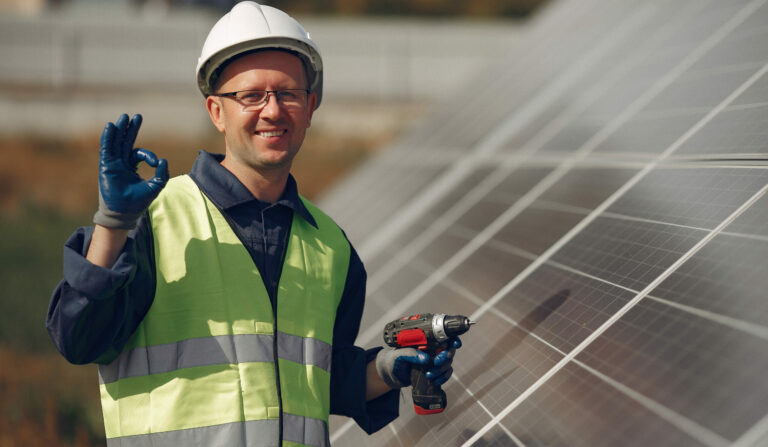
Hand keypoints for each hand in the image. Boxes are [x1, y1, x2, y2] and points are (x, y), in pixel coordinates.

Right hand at [93, 114, 168, 228]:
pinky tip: (111, 126)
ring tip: (124, 117)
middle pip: (125, 141)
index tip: (155, 163)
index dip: (148, 155)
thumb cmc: (139, 202)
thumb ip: (162, 174)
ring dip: (120, 130)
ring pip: (116, 142)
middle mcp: (121, 163)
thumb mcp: (155, 186)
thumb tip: (163, 160)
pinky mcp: (106, 165)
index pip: (139, 153)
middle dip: (131, 129)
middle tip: (137, 116)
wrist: (125, 212)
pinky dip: (109, 137)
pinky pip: (106, 148)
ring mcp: (112, 163)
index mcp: (131, 166)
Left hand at [375, 337, 461, 388]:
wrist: (390, 374)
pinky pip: (445, 374)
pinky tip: (434, 381)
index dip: (452, 338)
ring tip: (428, 375)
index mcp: (424, 340)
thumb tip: (425, 358)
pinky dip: (442, 378)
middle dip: (446, 356)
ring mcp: (434, 360)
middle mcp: (432, 348)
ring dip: (441, 370)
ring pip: (447, 363)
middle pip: (449, 349)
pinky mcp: (434, 371)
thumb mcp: (397, 355)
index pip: (443, 335)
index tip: (455, 344)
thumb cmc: (392, 360)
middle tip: (436, 362)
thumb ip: (409, 354)